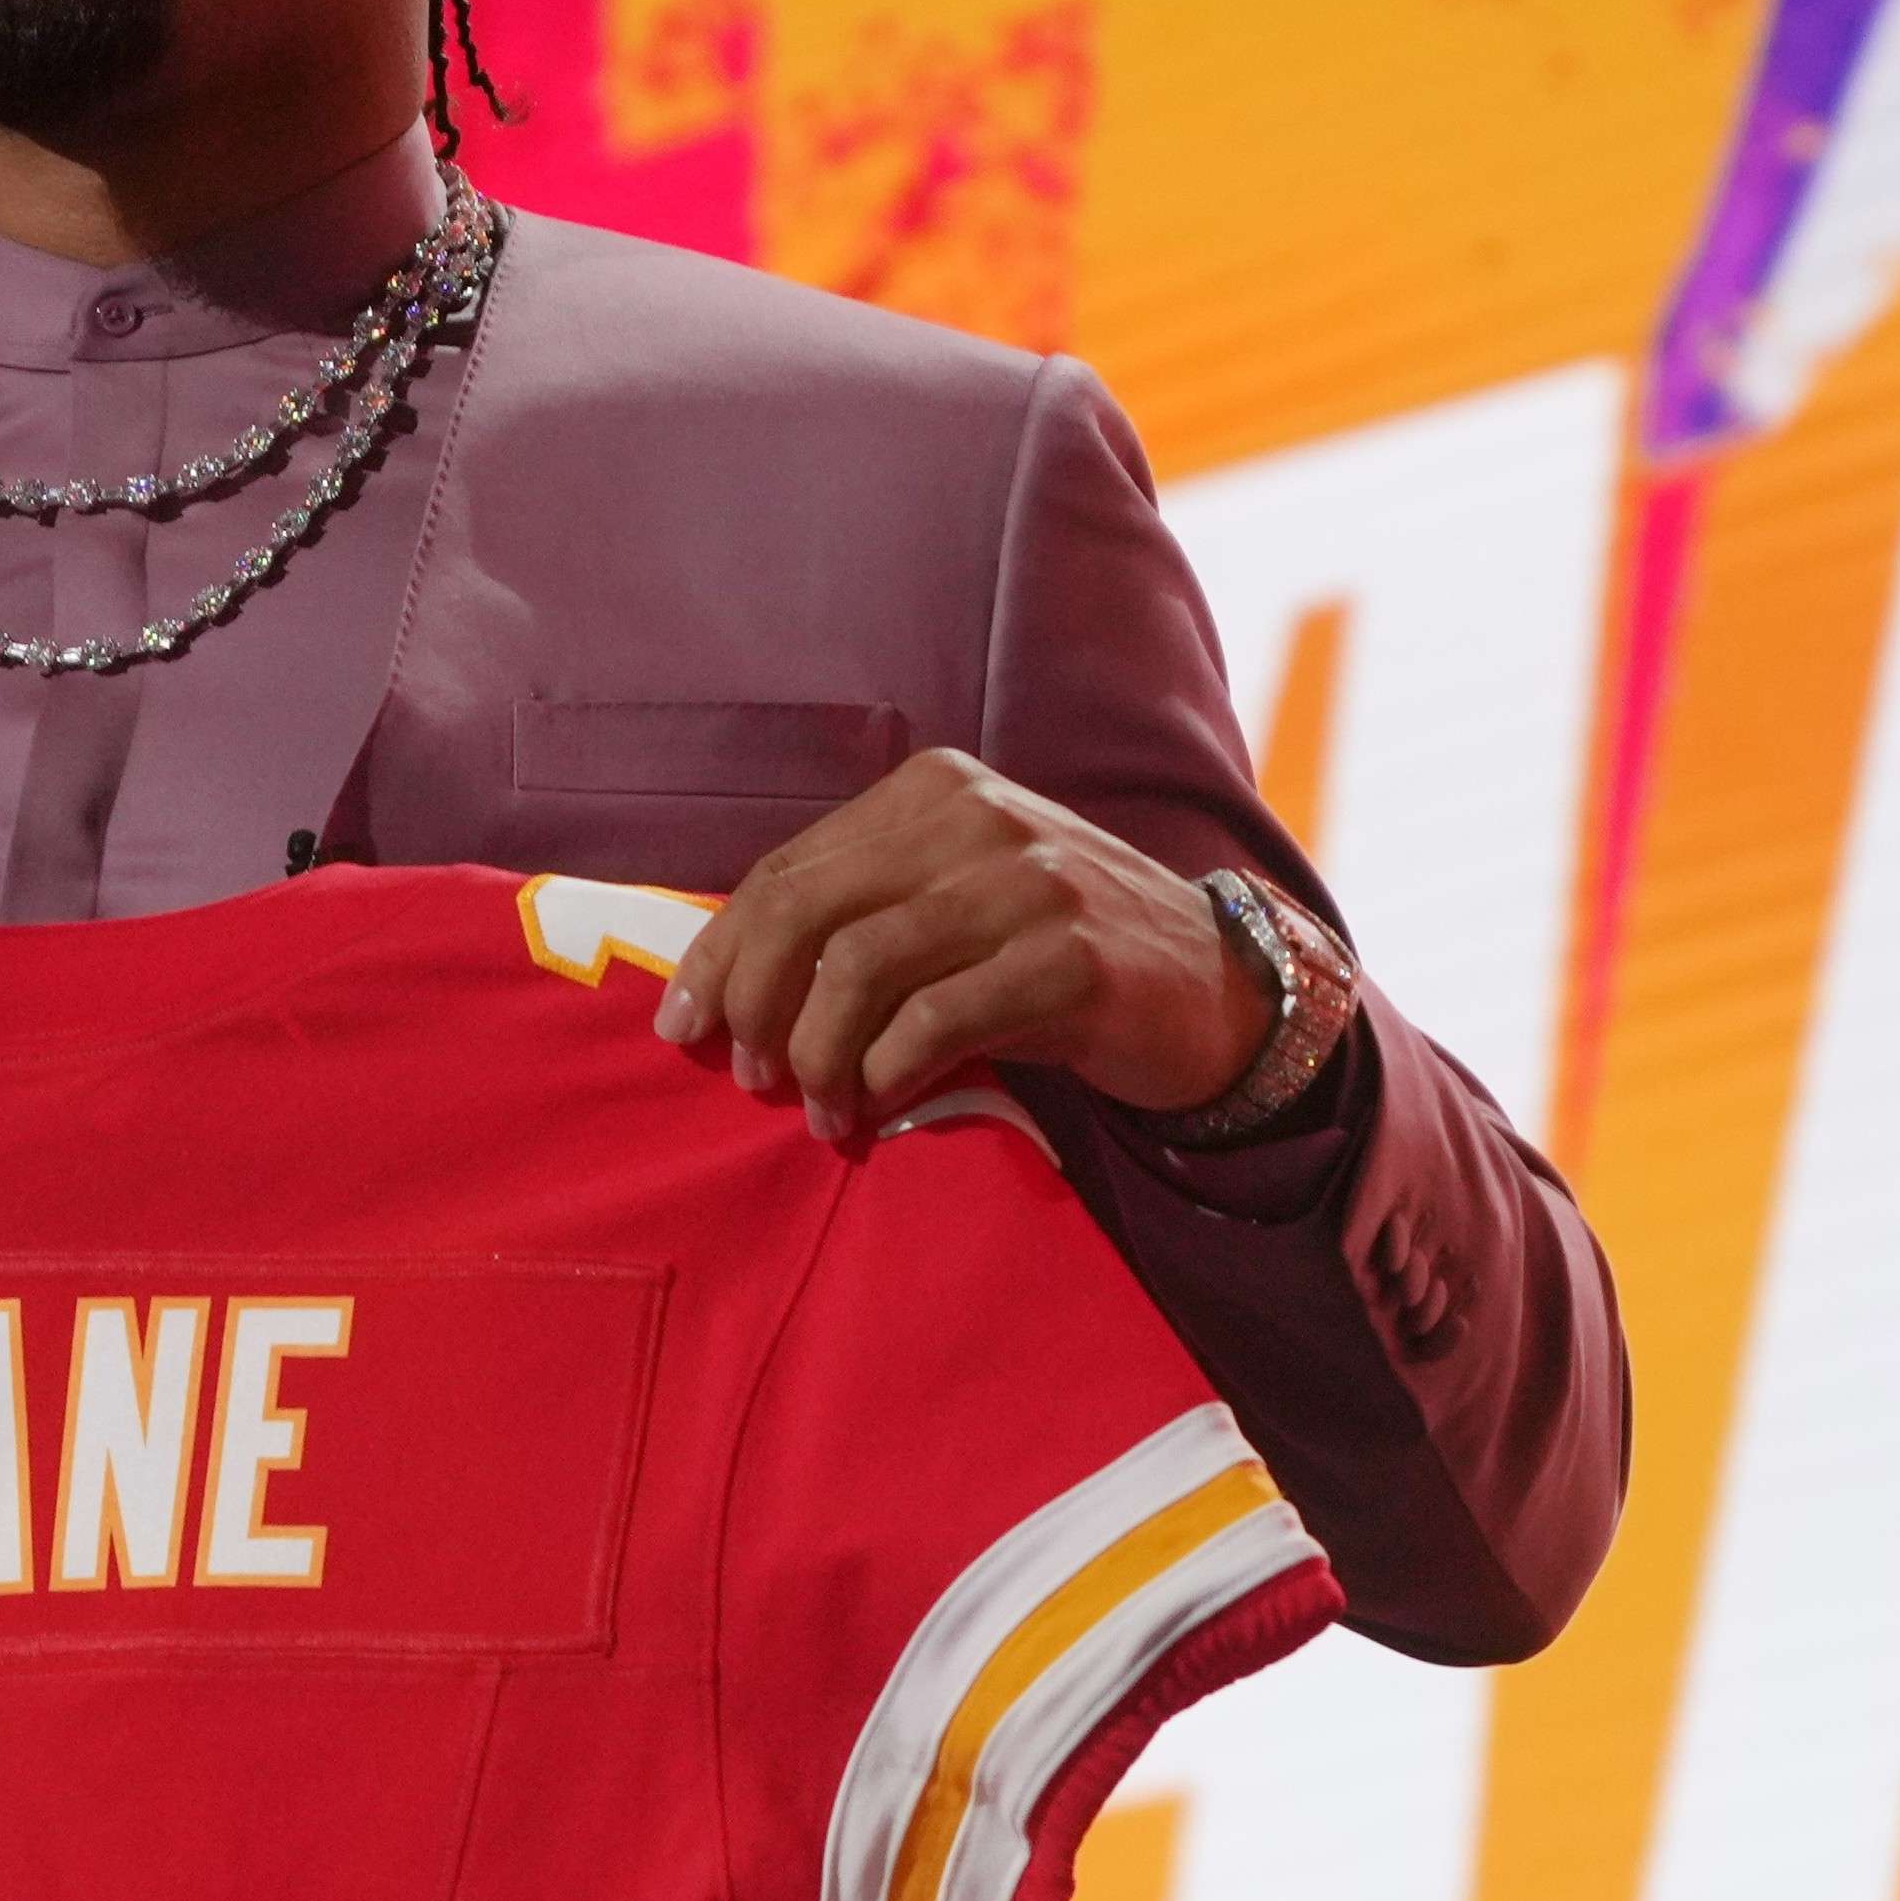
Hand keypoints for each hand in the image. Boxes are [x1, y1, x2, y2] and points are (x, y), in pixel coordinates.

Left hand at [654, 751, 1274, 1146]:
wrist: (1215, 986)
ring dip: (819, 1057)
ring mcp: (1029, 884)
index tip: (685, 1025)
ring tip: (819, 1110)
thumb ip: (863, 912)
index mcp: (935, 789)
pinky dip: (886, 1074)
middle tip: (749, 1075)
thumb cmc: (1056, 953)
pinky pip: (934, 1022)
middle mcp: (977, 819)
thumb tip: (726, 983)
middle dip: (755, 1004)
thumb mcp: (958, 901)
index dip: (721, 954)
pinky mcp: (1069, 959)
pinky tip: (877, 1107)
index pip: (790, 870)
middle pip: (808, 911)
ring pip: (860, 970)